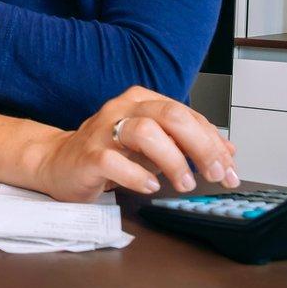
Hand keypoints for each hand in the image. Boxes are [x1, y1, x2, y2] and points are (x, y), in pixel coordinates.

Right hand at [12, 86, 238, 202]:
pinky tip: (150, 186)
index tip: (229, 168)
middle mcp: (122, 109)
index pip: (186, 114)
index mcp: (141, 101)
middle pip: (170, 116)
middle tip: (214, 174)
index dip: (213, 141)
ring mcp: (103, 131)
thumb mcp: (153, 145)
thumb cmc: (108, 152)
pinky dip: (138, 176)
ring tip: (184, 183)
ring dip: (173, 160)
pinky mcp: (88, 155)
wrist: (57, 161)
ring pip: (145, 132)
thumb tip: (227, 151)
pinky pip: (114, 161)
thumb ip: (186, 144)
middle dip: (200, 146)